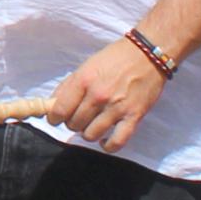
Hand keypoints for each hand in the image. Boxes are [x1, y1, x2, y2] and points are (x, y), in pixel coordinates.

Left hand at [48, 37, 168, 150]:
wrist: (148, 54)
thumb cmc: (115, 58)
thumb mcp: (86, 65)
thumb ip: (68, 85)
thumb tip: (53, 104)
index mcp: (83, 80)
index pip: (59, 110)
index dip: (54, 118)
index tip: (56, 118)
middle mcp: (98, 96)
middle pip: (74, 124)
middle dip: (72, 123)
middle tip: (79, 116)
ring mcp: (116, 108)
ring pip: (90, 135)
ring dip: (88, 133)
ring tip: (92, 125)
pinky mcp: (134, 117)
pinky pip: (117, 142)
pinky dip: (108, 146)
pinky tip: (105, 140)